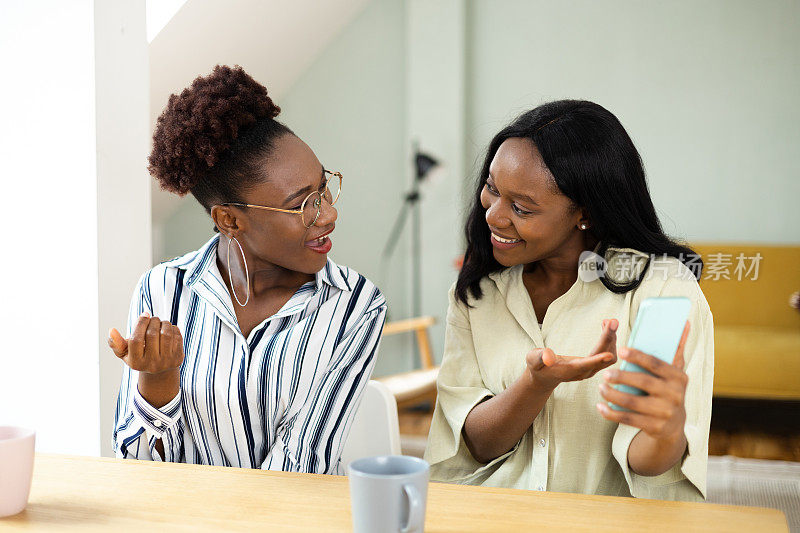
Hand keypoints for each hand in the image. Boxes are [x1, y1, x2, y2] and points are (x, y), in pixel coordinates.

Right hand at [108, 312, 184, 374]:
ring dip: (164, 323)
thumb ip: (116, 343)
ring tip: (160, 322)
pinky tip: (168, 329)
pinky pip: (177, 336)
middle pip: (152, 335)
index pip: (136, 340)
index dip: (140, 324)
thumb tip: (111, 330)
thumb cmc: (139, 356)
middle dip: (153, 321)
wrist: (160, 371)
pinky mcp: (178, 358)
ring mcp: (166, 362)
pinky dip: (173, 328)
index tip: (144, 314)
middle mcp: (151, 364)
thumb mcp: (126, 353)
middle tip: (153, 318)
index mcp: (136, 363)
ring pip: (166, 334)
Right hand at [526, 319, 618, 390]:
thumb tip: (548, 356)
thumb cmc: (537, 366)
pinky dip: (609, 340)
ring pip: (609, 357)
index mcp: (568, 371)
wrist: (544, 376)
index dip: (597, 360)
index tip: (609, 353)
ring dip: (611, 339)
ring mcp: (590, 370)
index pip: (585, 365)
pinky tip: (605, 327)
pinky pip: (608, 354)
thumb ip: (540, 357)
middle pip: (603, 358)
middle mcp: (583, 372)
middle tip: (613, 320)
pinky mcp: (594, 366)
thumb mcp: (533, 359)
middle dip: (608, 339)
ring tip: (609, 321)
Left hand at [597, 321, 690, 440]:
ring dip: (613, 395)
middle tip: (605, 373)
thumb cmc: (670, 389)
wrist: (674, 426)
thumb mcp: (676, 371)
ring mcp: (665, 413)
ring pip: (633, 403)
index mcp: (679, 378)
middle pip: (644, 384)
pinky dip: (612, 414)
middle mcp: (675, 396)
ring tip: (600, 388)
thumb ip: (676, 348)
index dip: (638, 356)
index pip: (657, 364)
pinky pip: (629, 420)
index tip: (621, 350)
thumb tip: (684, 322)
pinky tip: (600, 407)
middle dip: (622, 378)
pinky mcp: (654, 427)